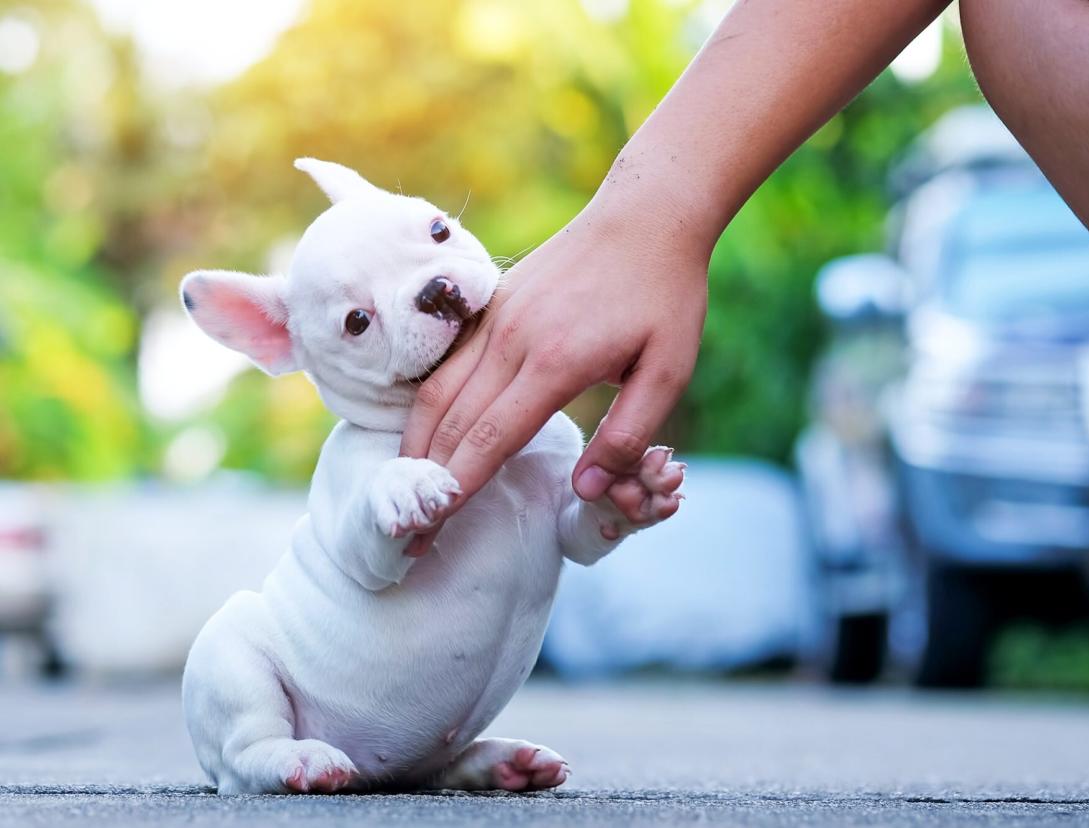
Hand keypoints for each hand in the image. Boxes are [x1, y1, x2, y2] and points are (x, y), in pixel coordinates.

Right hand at [398, 192, 707, 551]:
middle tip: (408, 527)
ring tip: (406, 487)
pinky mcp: (492, 304)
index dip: (459, 487)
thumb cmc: (665, 297)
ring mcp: (496, 318)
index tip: (431, 526)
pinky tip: (424, 432)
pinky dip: (428, 404)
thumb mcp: (669, 370)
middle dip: (429, 479)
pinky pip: (448, 363)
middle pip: (454, 421)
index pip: (491, 439)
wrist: (645, 217)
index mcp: (556, 362)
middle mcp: (512, 339)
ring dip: (418, 442)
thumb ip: (627, 435)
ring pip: (439, 390)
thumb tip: (585, 489)